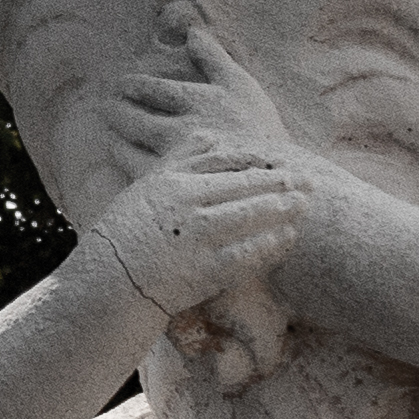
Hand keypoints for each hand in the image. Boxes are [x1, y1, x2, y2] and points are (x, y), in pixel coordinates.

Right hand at [94, 144, 307, 326]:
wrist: (110, 282)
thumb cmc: (126, 233)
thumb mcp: (146, 186)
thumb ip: (180, 159)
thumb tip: (210, 135)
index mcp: (171, 182)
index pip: (223, 163)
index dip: (255, 161)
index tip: (278, 159)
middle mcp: (186, 206)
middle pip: (242, 186)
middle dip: (279, 183)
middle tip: (307, 180)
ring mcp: (197, 237)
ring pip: (249, 216)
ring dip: (280, 210)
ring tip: (304, 205)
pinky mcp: (206, 269)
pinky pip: (247, 253)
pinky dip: (270, 244)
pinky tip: (287, 238)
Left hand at [98, 12, 298, 175]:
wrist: (282, 181)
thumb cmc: (264, 130)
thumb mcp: (242, 85)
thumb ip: (213, 57)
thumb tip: (192, 31)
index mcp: (199, 101)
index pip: (152, 89)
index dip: (132, 85)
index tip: (122, 84)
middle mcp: (182, 128)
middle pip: (134, 116)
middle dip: (117, 108)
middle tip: (107, 105)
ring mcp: (177, 159)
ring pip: (131, 144)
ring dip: (117, 135)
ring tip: (111, 133)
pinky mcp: (175, 186)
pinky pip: (140, 172)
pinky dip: (126, 161)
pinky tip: (122, 157)